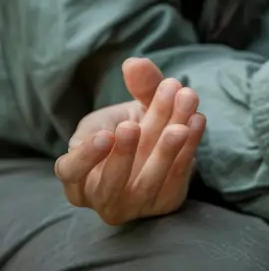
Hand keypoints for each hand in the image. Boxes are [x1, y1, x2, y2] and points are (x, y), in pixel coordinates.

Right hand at [54, 58, 204, 224]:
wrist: (161, 141)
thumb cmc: (132, 124)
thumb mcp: (133, 101)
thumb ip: (137, 85)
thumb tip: (135, 63)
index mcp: (79, 175)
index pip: (70, 171)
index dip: (86, 155)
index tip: (106, 133)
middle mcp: (102, 198)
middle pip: (111, 182)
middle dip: (127, 152)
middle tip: (135, 124)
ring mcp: (134, 207)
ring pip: (147, 184)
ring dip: (165, 150)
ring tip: (180, 121)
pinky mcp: (164, 204)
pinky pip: (175, 180)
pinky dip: (187, 150)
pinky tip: (196, 121)